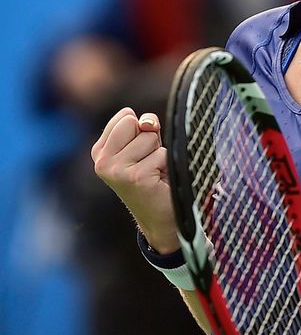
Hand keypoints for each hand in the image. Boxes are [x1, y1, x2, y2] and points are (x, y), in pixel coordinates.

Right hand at [91, 107, 178, 252]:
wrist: (160, 219)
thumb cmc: (154, 177)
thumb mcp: (145, 145)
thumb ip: (144, 126)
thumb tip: (148, 122)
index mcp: (100, 151)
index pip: (125, 115)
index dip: (141, 129)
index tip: (140, 153)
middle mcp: (102, 161)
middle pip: (134, 122)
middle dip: (149, 139)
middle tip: (148, 163)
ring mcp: (116, 170)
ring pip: (150, 138)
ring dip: (159, 154)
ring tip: (154, 173)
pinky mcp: (135, 177)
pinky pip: (162, 154)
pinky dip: (166, 165)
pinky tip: (159, 182)